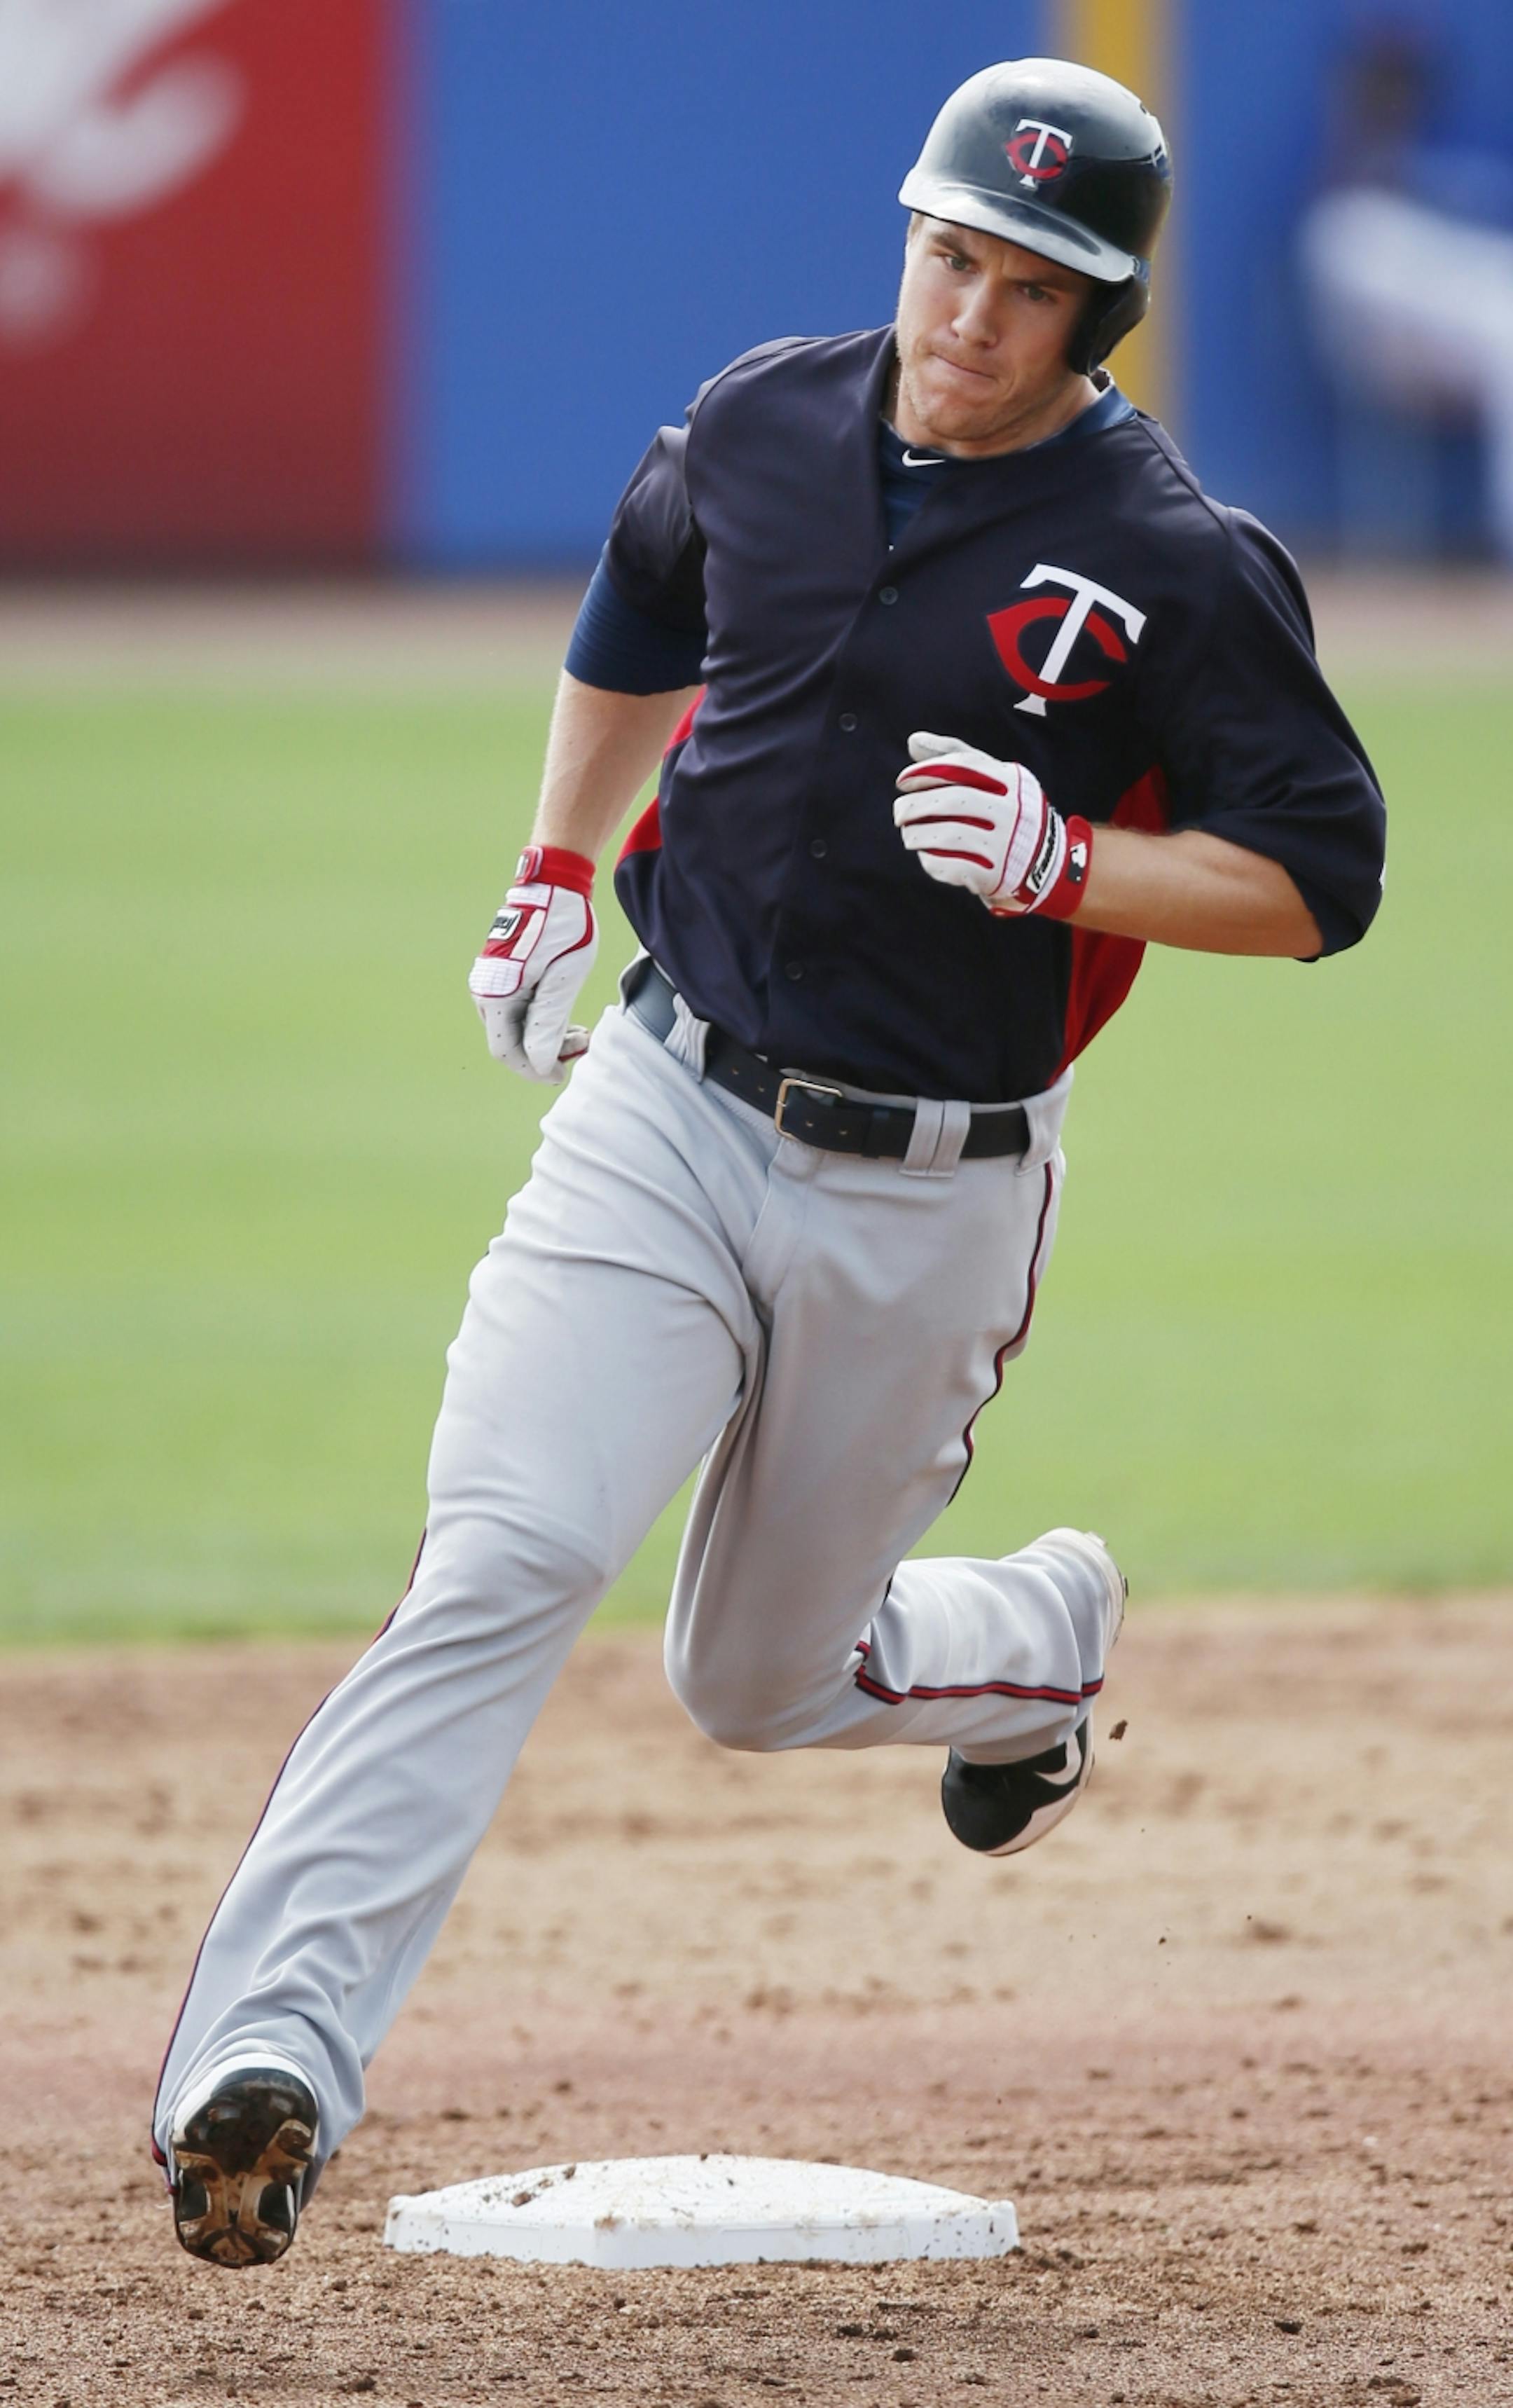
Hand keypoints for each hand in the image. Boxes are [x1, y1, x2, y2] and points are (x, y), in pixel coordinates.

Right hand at [468, 845, 597, 1081]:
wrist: (556, 886)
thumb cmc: (564, 928)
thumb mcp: (564, 979)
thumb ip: (549, 1022)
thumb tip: (539, 1063)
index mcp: (496, 993)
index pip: (506, 1051)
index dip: (533, 1069)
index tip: (561, 1074)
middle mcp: (487, 990)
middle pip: (511, 1041)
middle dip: (546, 1052)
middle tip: (583, 1044)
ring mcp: (494, 982)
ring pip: (517, 1027)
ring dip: (548, 1037)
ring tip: (582, 1032)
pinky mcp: (506, 976)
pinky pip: (520, 1010)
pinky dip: (544, 1020)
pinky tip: (569, 1019)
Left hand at [893, 731, 1092, 918]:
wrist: (1044, 862)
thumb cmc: (1007, 811)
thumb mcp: (992, 778)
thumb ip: (954, 756)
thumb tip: (913, 741)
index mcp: (1012, 780)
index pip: (962, 766)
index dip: (926, 772)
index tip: (902, 781)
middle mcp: (1012, 810)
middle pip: (952, 801)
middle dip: (915, 805)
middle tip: (898, 812)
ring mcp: (1005, 844)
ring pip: (948, 835)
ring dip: (917, 834)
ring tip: (908, 833)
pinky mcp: (994, 874)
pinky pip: (950, 866)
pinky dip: (930, 860)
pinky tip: (925, 855)